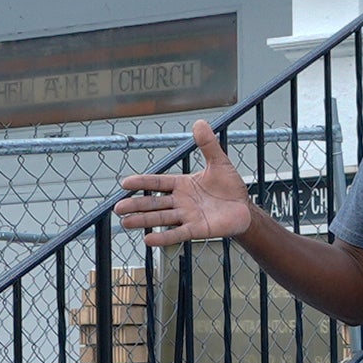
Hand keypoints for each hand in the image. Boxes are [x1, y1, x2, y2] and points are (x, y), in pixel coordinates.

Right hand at [118, 123, 257, 247]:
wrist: (244, 208)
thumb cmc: (230, 186)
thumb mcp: (219, 162)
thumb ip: (208, 145)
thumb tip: (199, 122)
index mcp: (182, 184)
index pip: (158, 182)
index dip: (142, 182)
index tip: (124, 183)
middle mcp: (181, 201)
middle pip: (153, 203)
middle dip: (136, 205)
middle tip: (118, 208)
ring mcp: (187, 216)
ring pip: (161, 218)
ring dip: (143, 221)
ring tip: (125, 223)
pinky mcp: (197, 230)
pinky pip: (177, 233)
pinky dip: (163, 237)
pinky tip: (148, 240)